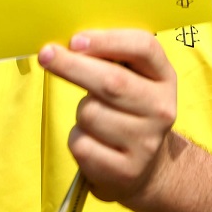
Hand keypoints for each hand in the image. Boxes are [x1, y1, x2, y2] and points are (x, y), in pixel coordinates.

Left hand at [38, 30, 176, 205]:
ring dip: (79, 112)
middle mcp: (161, 109)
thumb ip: (111, 58)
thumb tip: (70, 45)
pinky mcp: (125, 171)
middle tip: (46, 55)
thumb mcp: (134, 80)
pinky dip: (77, 138)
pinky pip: (81, 144)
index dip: (107, 40)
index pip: (144, 48)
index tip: (75, 40)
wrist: (147, 168)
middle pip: (113, 81)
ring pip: (90, 113)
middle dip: (73, 65)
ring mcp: (146, 142)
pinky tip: (93, 142)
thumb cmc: (129, 111)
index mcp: (165, 78)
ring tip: (94, 118)